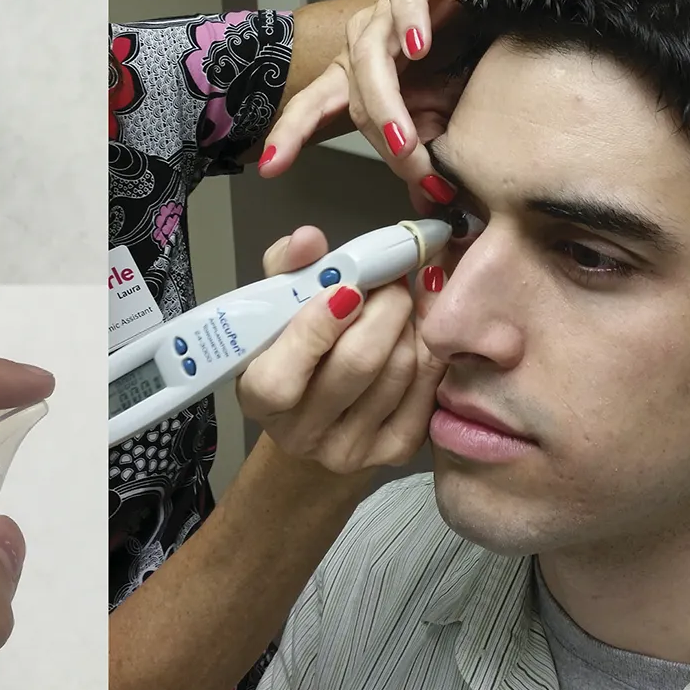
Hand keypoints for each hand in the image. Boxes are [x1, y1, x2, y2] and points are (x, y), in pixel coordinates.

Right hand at [236, 228, 444, 474]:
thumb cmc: (291, 352)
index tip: (347, 287)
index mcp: (259, 399)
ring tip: (405, 298)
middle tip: (392, 278)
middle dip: (384, 308)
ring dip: (410, 322)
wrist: (315, 419)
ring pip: (399, 370)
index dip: (317, 328)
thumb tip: (308, 239)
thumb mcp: (276, 309)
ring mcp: (350, 448)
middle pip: (357, 365)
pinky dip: (430, 347)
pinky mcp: (395, 451)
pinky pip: (427, 388)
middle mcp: (302, 433)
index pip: (282, 377)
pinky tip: (423, 324)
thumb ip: (288, 269)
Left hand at [259, 0, 528, 207]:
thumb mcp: (438, 117)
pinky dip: (410, 19)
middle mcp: (362, 44)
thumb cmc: (460, 60)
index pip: (312, 108)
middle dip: (381, 137)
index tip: (271, 168)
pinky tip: (420, 45)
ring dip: (387, 102)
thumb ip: (424, 155)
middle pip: (352, 95)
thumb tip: (427, 203)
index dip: (290, 135)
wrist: (499, 2)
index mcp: (355, 78)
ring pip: (369, 55)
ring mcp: (384, 12)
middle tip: (410, 169)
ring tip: (405, 136)